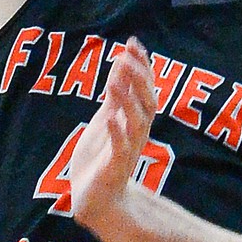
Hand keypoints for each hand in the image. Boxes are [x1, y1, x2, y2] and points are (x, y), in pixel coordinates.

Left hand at [67, 38, 155, 230]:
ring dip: (127, 102)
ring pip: (136, 123)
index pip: (144, 88)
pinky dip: (117, 133)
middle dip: (139, 80)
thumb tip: (121, 61)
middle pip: (147, 102)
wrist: (95, 198)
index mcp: (134, 120)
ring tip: (115, 80)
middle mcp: (136, 133)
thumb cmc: (101, 157)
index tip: (133, 43)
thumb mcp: (106, 118)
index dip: (141, 67)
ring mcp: (128, 150)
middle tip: (128, 56)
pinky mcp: (115, 167)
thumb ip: (116, 94)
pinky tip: (109, 118)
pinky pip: (120, 149)